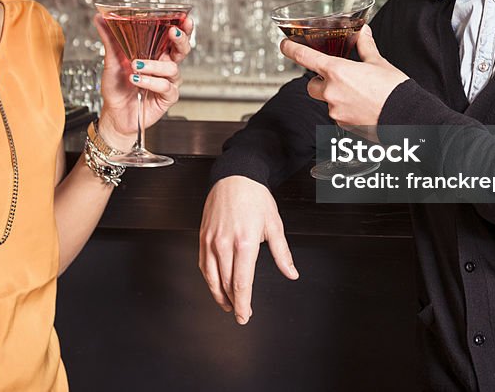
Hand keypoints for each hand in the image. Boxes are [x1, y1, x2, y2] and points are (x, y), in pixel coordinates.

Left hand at [93, 14, 192, 148]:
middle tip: (172, 32)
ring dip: (153, 65)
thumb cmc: (117, 87)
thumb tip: (99, 18)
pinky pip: (165, 86)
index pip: (173, 37)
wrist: (114, 113)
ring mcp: (168, 82)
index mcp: (156, 54)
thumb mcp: (111, 60)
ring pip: (172, 68)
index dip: (182, 27)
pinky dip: (150, 82)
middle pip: (182, 50)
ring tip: (136, 65)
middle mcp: (165, 66)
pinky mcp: (167, 97)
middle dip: (181, 39)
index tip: (184, 17)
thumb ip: (110, 39)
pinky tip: (137, 80)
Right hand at [199, 176, 298, 324]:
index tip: (245, 315)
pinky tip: (216, 284)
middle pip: (226, 284)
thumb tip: (291, 273)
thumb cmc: (255, 198)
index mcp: (245, 243)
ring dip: (219, 295)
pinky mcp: (203, 237)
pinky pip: (203, 264)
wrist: (235, 177)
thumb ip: (282, 254)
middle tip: (240, 314)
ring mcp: (211, 240)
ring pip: (212, 277)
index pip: (242, 283)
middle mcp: (225, 244)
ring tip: (228, 305)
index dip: (243, 304)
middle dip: (234, 303)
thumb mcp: (274, 225)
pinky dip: (209, 279)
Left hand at [279, 24, 407, 126]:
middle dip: (321, 81)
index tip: (284, 45)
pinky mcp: (343, 126)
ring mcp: (335, 111)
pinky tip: (362, 107)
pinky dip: (345, 110)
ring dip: (335, 96)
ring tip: (359, 94)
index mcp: (337, 71)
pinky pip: (337, 115)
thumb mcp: (378, 63)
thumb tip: (363, 32)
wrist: (407, 118)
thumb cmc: (394, 90)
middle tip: (338, 78)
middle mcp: (331, 92)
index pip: (305, 57)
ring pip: (326, 101)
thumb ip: (365, 46)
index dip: (291, 49)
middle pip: (312, 85)